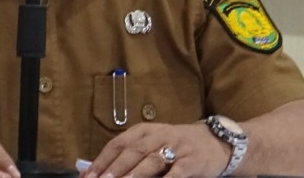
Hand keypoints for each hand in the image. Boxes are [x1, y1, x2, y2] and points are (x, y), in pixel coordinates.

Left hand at [82, 122, 227, 177]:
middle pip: (133, 151)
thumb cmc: (176, 147)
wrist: (215, 142)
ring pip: (151, 160)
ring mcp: (177, 147)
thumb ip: (130, 156)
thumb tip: (97, 173)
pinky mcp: (192, 161)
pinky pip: (176, 173)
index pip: (119, 143)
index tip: (88, 176)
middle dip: (115, 168)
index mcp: (145, 130)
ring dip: (134, 174)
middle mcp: (160, 135)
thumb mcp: (153, 144)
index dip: (102, 160)